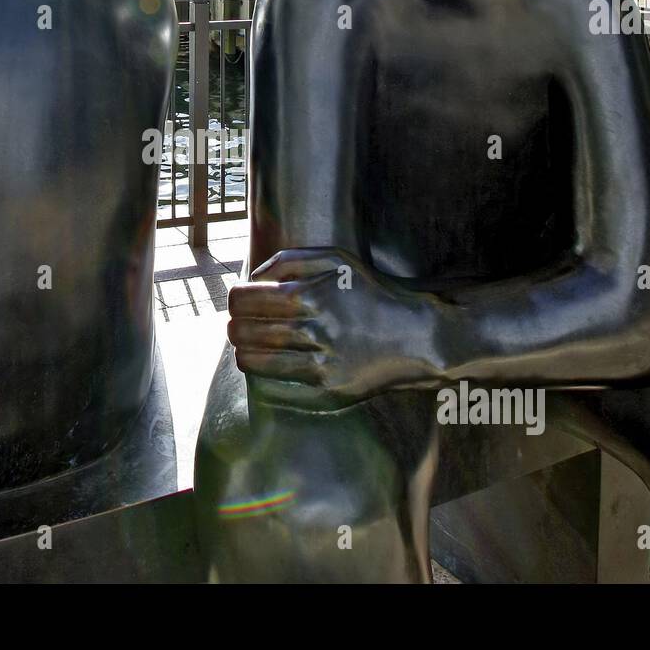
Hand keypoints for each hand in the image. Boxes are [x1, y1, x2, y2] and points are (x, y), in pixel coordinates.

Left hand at [227, 248, 443, 407]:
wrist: (416, 334)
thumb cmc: (369, 293)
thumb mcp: (336, 260)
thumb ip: (290, 260)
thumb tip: (254, 277)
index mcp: (310, 295)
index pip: (248, 300)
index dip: (234, 301)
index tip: (236, 303)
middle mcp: (314, 330)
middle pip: (248, 332)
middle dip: (234, 328)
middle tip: (234, 327)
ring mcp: (322, 363)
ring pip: (258, 363)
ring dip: (242, 354)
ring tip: (243, 348)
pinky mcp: (331, 390)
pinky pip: (281, 389)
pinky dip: (263, 380)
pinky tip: (262, 371)